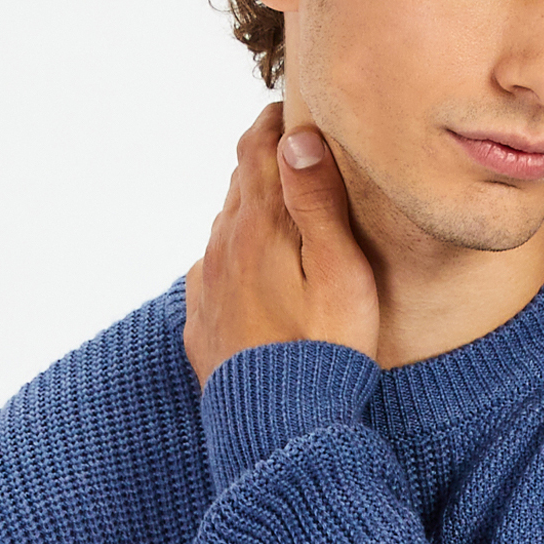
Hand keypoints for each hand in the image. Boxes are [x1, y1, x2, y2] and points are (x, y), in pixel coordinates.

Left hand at [182, 102, 380, 388]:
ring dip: (254, 215)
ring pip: (227, 228)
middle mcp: (221, 248)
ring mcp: (206, 287)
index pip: (259, 147)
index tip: (302, 112)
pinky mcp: (202, 323)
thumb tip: (295, 137)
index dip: (280, 122)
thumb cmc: (325, 353)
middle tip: (304, 160)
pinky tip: (263, 280)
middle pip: (240, 184)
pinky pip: (216, 274)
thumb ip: (317, 202)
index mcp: (257, 227)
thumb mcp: (340, 273)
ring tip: (290, 222)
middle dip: (270, 166)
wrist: (279, 432)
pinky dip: (239, 261)